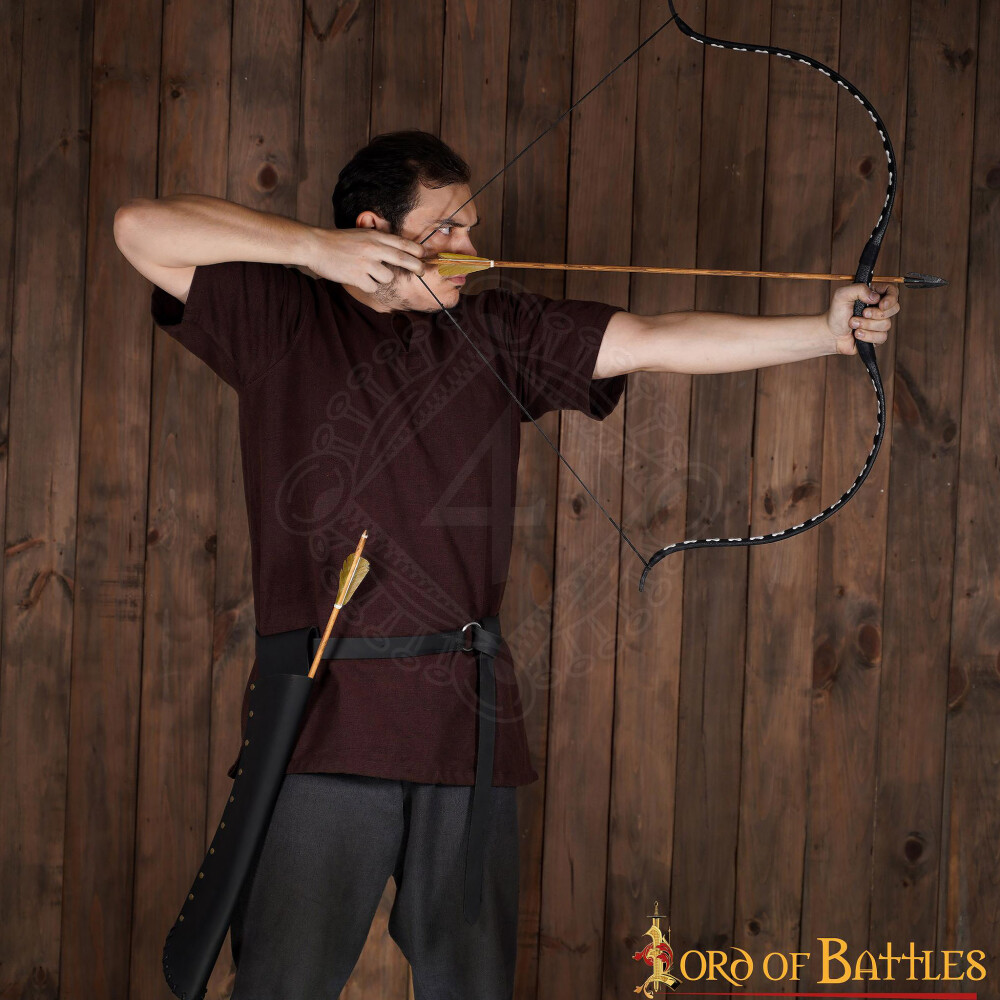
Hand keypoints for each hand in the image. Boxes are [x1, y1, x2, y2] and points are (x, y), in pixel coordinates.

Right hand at [306, 228, 425, 290]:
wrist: (316, 245)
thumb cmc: (338, 240)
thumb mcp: (360, 233)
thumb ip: (377, 238)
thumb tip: (396, 246)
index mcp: (374, 236)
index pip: (402, 243)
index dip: (416, 250)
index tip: (424, 255)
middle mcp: (373, 248)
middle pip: (402, 259)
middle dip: (416, 266)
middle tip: (422, 271)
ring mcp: (365, 263)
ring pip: (387, 277)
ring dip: (382, 278)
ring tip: (369, 273)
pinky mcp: (357, 276)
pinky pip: (372, 287)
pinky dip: (368, 286)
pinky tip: (359, 279)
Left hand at [825, 281, 899, 355]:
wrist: (830, 334)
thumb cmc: (836, 313)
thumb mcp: (842, 295)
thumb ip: (859, 289)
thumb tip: (875, 297)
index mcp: (874, 295)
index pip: (893, 291)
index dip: (891, 298)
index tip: (881, 304)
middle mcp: (879, 308)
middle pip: (895, 308)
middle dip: (876, 313)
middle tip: (862, 314)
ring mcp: (879, 323)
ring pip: (886, 324)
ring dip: (866, 325)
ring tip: (852, 324)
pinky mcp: (877, 337)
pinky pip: (881, 337)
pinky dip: (867, 336)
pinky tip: (857, 334)